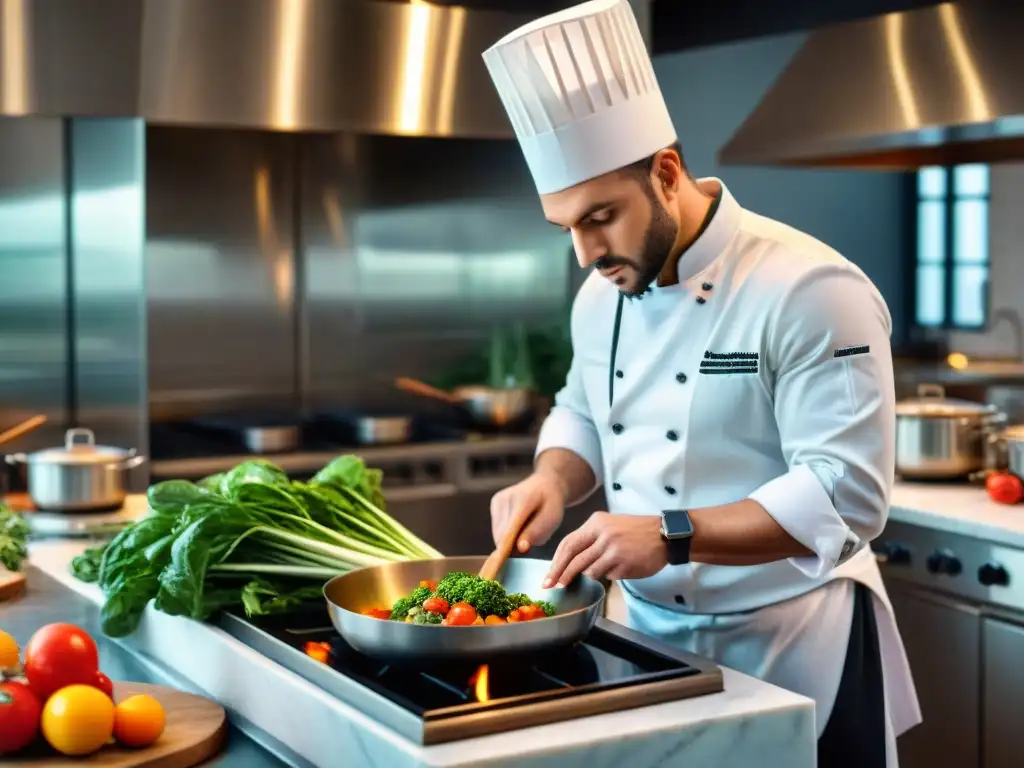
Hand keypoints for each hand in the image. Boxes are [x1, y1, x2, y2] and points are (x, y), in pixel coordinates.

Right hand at [490, 471, 565, 553]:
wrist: (547, 484)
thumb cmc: (551, 504)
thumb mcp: (552, 519)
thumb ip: (536, 533)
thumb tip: (520, 548)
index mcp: (523, 501)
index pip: (509, 530)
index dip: (506, 548)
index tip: (504, 561)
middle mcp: (506, 498)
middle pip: (501, 535)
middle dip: (513, 545)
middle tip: (529, 542)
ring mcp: (499, 499)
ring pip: (498, 533)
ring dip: (510, 539)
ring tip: (526, 528)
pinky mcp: (495, 501)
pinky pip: (497, 527)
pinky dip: (506, 532)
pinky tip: (519, 523)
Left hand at [543, 512, 666, 587]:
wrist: (666, 534)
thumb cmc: (636, 531)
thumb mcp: (610, 525)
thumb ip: (590, 540)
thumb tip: (569, 562)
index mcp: (596, 522)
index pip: (568, 543)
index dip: (556, 562)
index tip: (549, 576)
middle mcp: (603, 534)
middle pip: (574, 559)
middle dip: (561, 575)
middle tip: (553, 587)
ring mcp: (613, 549)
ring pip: (590, 571)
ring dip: (591, 576)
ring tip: (602, 571)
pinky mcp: (624, 563)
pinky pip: (609, 576)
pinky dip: (611, 575)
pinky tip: (623, 567)